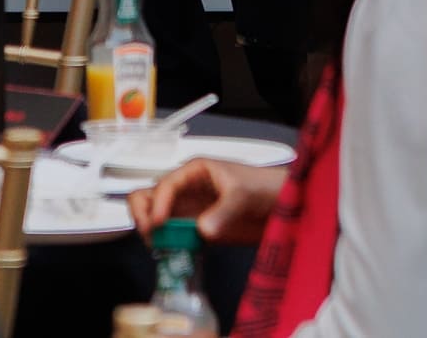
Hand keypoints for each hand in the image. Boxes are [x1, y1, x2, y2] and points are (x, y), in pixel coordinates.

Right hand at [129, 157, 279, 245]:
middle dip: (143, 215)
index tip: (158, 223)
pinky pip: (175, 240)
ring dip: (154, 234)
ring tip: (163, 247)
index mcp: (195, 172)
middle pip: (149, 198)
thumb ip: (224, 210)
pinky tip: (177, 255)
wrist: (283, 207)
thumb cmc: (265, 186)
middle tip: (152, 234)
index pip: (165, 185)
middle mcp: (188, 191)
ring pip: (158, 221)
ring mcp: (191, 212)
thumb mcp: (244, 193)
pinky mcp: (198, 232)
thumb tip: (202, 229)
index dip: (157, 204)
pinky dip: (170, 248)